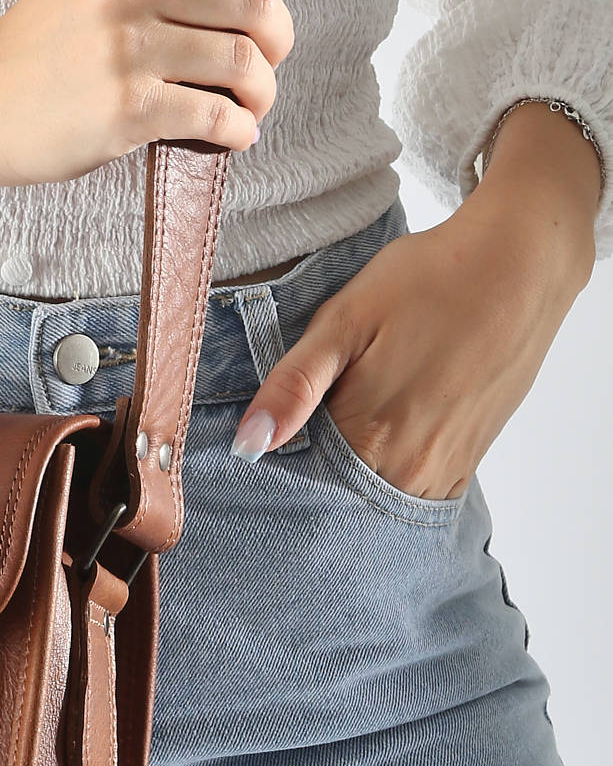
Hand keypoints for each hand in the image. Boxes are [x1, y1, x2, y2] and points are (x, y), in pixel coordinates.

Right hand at [0, 0, 293, 200]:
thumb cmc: (36, 47)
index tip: (247, 7)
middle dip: (277, 38)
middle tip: (266, 63)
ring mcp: (127, 48)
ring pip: (243, 62)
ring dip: (262, 92)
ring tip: (250, 106)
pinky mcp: (127, 109)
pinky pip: (217, 116)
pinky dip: (238, 130)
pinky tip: (230, 134)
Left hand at [229, 184, 593, 499]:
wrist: (518, 265)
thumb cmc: (426, 282)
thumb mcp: (343, 321)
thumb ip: (293, 385)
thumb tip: (247, 444)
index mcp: (368, 435)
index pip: (298, 484)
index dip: (276, 464)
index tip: (269, 437)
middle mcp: (410, 468)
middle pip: (336, 500)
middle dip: (311, 476)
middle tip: (311, 422)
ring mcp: (444, 469)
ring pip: (374, 500)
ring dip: (350, 478)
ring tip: (348, 423)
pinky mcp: (467, 461)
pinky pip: (413, 492)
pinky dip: (387, 475)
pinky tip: (384, 432)